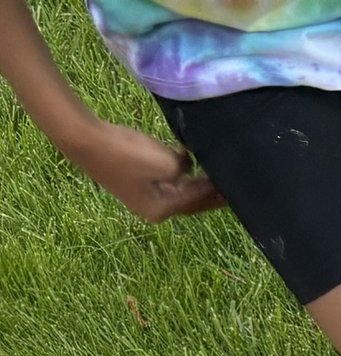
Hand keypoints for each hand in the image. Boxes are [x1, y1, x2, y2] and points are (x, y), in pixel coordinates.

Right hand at [61, 116, 220, 221]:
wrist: (84, 137)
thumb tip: (185, 162)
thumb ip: (184, 167)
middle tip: (230, 189)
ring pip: (175, 192)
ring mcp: (140, 196)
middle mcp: (152, 209)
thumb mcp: (165, 162)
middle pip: (188, 202)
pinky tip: (185, 164)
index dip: (214, 192)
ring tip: (213, 178)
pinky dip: (175, 174)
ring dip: (192, 184)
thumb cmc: (126, 153)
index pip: (195, 201)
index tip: (234, 186)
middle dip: (208, 195)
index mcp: (161, 210)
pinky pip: (161, 180)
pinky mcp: (131, 181)